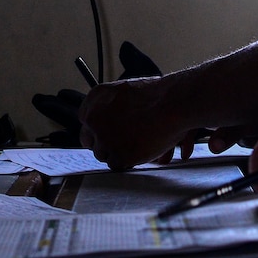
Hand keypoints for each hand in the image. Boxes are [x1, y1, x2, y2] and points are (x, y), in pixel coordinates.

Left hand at [76, 75, 218, 168]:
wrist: (171, 104)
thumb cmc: (157, 96)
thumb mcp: (125, 92)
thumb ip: (111, 106)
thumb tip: (105, 121)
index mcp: (95, 99)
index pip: (85, 121)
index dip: (97, 129)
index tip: (104, 134)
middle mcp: (94, 118)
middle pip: (89, 140)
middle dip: (102, 144)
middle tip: (118, 144)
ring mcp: (104, 138)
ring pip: (102, 154)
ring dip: (117, 152)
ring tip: (135, 144)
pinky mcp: (117, 155)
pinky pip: (115, 165)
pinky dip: (127, 161)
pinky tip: (138, 151)